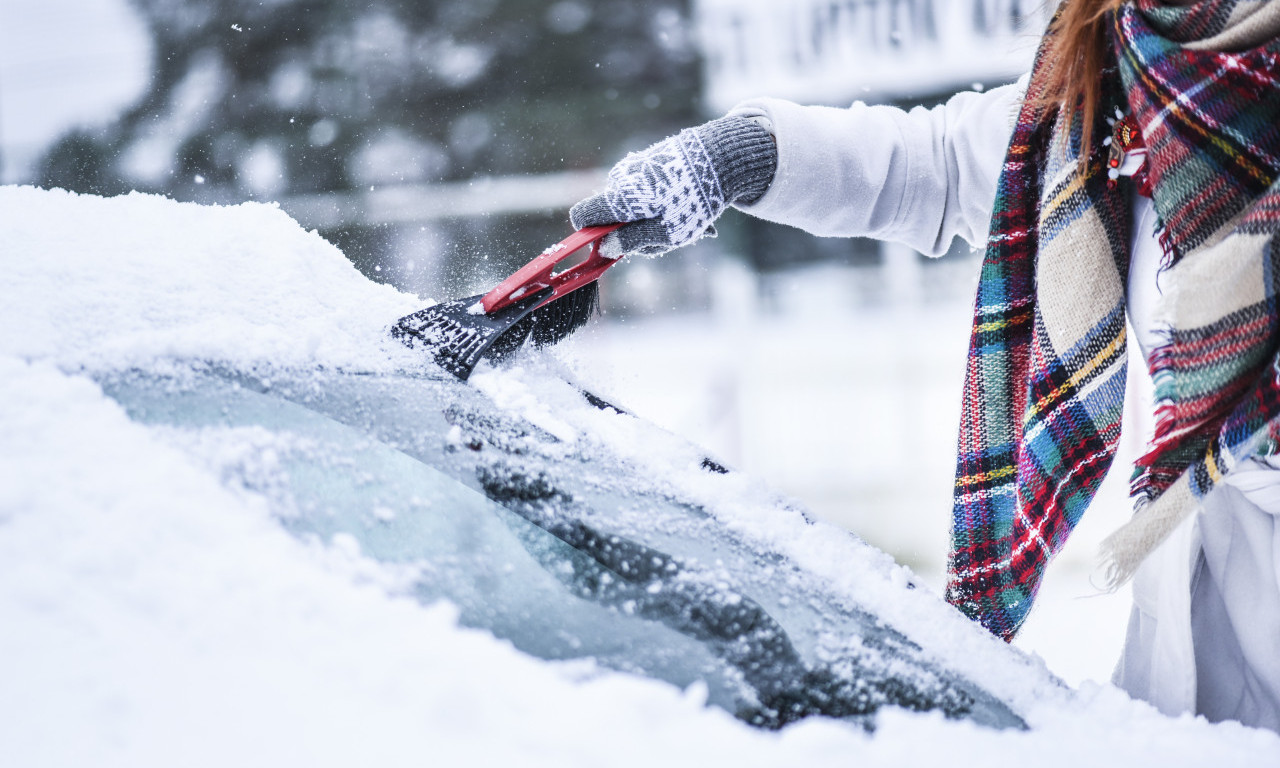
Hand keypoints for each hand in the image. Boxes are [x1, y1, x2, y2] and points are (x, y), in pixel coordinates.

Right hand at [570, 115, 776, 256]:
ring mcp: (634, 167)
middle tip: (666, 238)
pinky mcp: (649, 160)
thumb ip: (631, 242)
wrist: (721, 158)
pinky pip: (645, 190)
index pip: (582, 216)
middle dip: (631, 231)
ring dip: (651, 218)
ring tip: (683, 218)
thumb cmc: (692, 201)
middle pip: (611, 215)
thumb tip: (605, 248)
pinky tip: (686, 202)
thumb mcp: (665, 233)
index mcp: (618, 198)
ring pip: (631, 204)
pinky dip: (660, 201)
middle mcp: (620, 179)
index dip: (590, 235)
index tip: (611, 246)